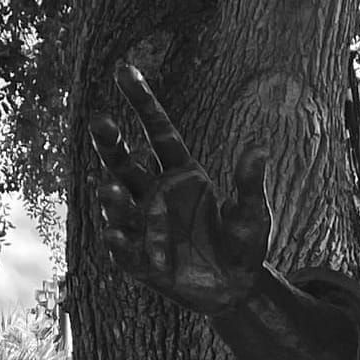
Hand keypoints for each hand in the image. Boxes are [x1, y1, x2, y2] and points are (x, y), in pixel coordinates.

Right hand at [91, 64, 273, 314]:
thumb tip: (259, 147)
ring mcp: (145, 225)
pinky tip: (115, 234)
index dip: (142, 102)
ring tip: (108, 187)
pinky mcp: (141, 261)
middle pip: (126, 161)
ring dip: (111, 196)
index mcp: (183, 174)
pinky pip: (125, 249)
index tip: (123, 69)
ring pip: (119, 203)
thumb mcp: (253, 214)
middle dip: (110, 142)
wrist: (235, 290)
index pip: (159, 131)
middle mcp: (156, 194)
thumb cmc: (244, 245)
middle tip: (100, 120)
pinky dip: (119, 242)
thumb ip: (250, 183)